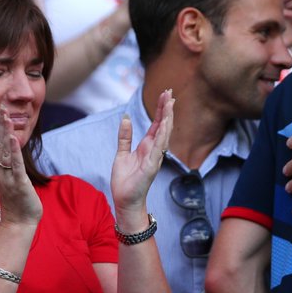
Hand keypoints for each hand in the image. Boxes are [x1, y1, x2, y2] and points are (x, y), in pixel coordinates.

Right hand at [0, 106, 41, 226]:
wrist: (19, 222)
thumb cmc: (17, 200)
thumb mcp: (11, 178)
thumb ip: (9, 165)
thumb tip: (11, 152)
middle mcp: (0, 170)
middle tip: (0, 107)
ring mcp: (8, 176)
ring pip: (5, 151)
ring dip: (5, 133)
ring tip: (5, 116)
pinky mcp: (18, 183)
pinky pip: (15, 165)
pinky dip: (14, 152)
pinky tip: (14, 139)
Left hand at [111, 89, 173, 215]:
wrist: (125, 200)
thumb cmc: (125, 180)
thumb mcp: (121, 154)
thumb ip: (125, 137)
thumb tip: (126, 119)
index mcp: (147, 146)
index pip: (157, 123)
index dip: (161, 109)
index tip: (165, 94)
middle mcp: (154, 150)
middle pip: (163, 125)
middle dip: (166, 109)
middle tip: (170, 92)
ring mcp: (155, 157)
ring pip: (164, 134)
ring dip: (167, 118)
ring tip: (170, 103)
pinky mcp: (151, 166)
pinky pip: (158, 148)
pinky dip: (162, 136)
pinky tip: (164, 124)